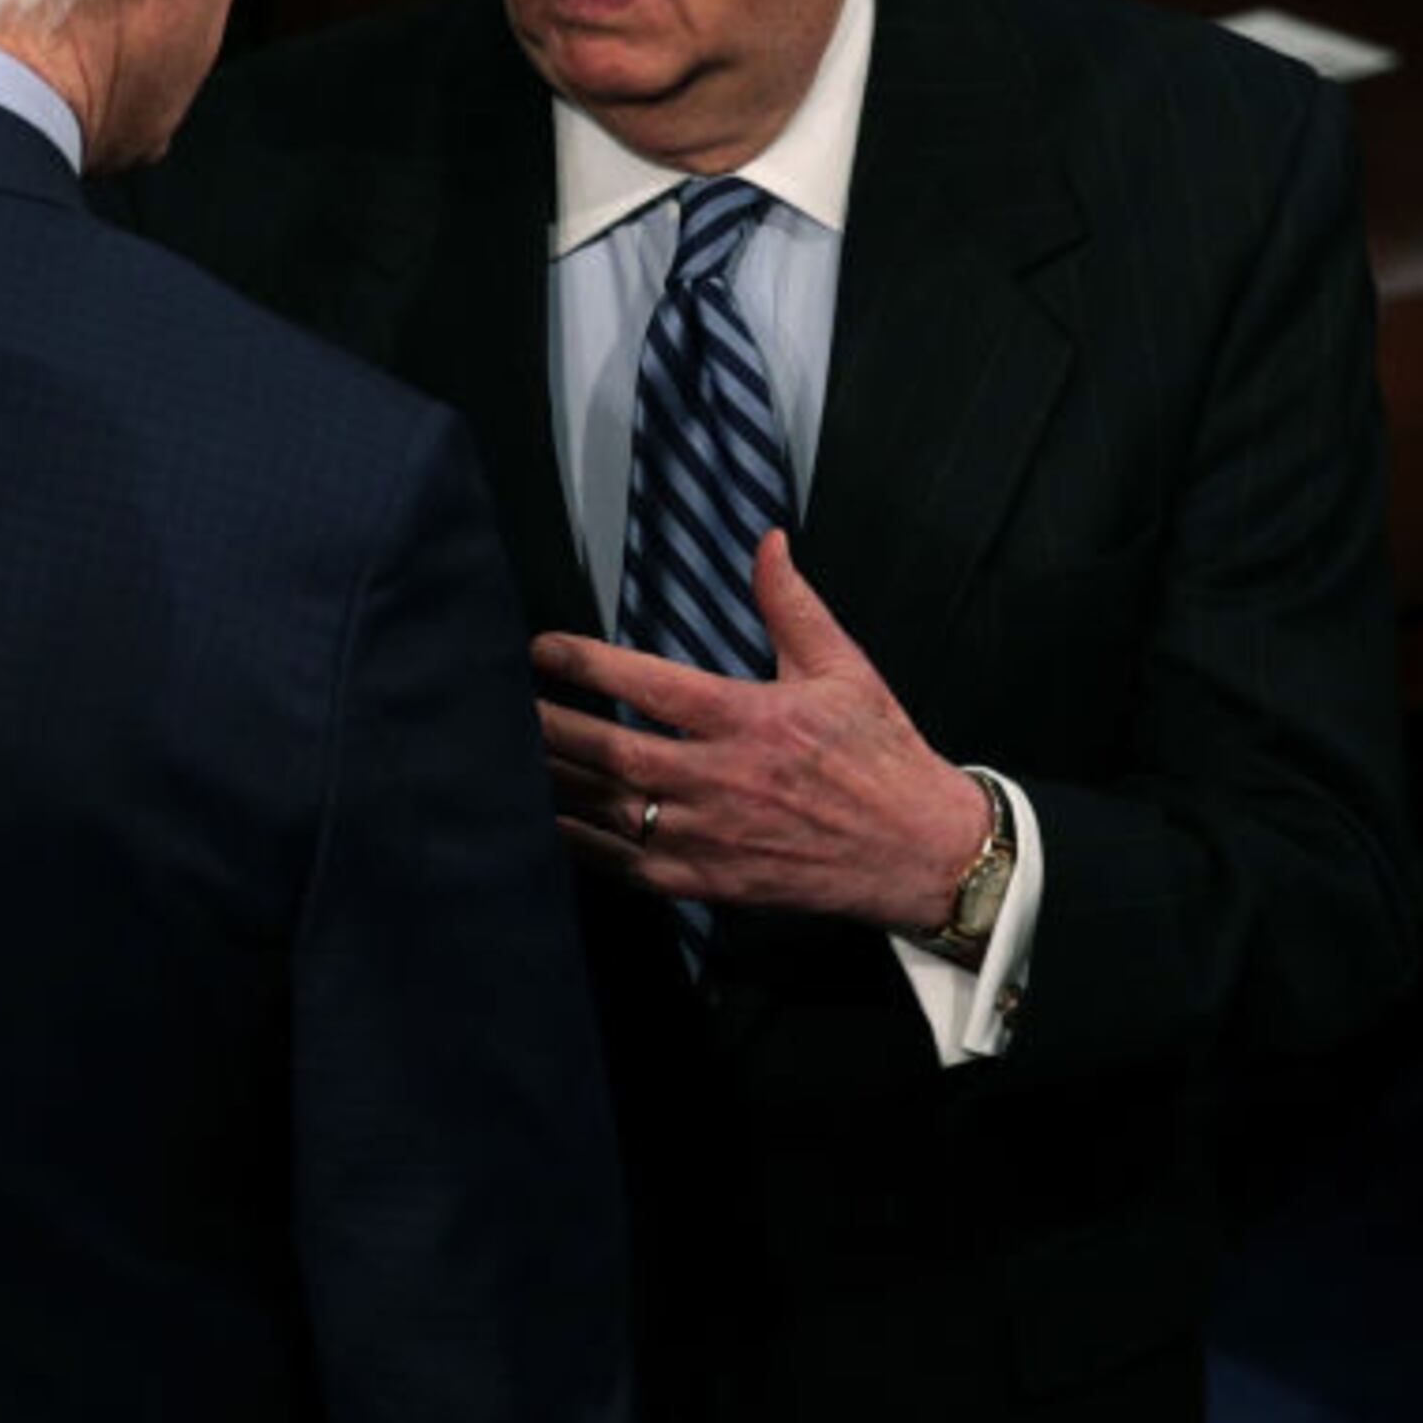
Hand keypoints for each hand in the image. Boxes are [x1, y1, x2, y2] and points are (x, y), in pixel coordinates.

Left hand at [530, 529, 986, 930]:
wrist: (920, 852)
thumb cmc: (881, 755)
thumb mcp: (845, 669)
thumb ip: (792, 604)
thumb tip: (767, 540)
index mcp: (752, 718)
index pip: (649, 685)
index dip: (586, 663)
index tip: (541, 648)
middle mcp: (723, 779)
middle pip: (611, 752)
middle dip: (549, 727)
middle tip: (501, 705)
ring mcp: (710, 838)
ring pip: (608, 810)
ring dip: (553, 782)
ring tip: (504, 756)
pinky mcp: (707, 882)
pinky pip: (624, 865)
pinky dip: (578, 842)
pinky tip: (545, 819)